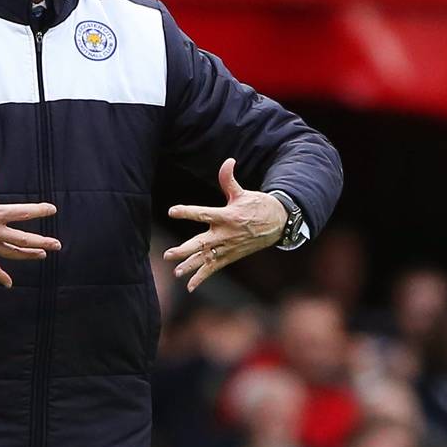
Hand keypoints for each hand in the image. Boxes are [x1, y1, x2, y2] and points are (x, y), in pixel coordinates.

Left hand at [163, 158, 286, 291]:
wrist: (278, 223)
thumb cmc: (258, 205)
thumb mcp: (243, 192)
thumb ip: (229, 179)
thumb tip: (228, 160)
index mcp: (227, 216)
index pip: (203, 213)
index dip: (187, 211)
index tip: (172, 211)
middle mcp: (226, 234)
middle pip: (201, 243)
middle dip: (184, 250)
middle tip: (168, 254)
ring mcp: (228, 247)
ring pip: (206, 259)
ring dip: (190, 266)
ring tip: (176, 272)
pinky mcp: (231, 256)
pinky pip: (214, 268)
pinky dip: (202, 277)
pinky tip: (190, 286)